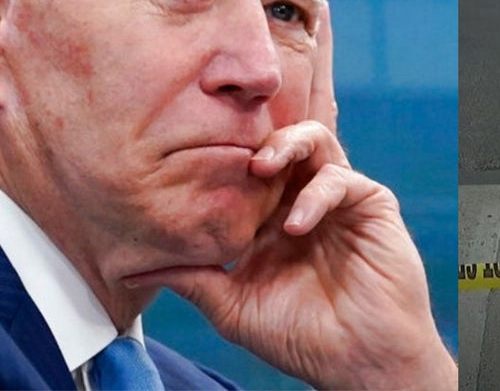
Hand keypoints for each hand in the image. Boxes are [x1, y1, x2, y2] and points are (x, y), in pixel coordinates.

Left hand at [137, 6, 456, 388]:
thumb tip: (129, 267)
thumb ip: (190, 280)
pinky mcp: (371, 203)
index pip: (243, 172)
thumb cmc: (302, 338)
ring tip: (261, 166)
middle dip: (251, 140)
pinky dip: (316, 194)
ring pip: (314, 141)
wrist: (360, 361)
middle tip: (227, 153)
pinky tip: (295, 225)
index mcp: (270, 219)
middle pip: (278, 145)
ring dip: (286, 144)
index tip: (185, 166)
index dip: (219, 164)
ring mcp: (337, 199)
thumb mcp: (232, 308)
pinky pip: (340, 178)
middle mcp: (302, 200)